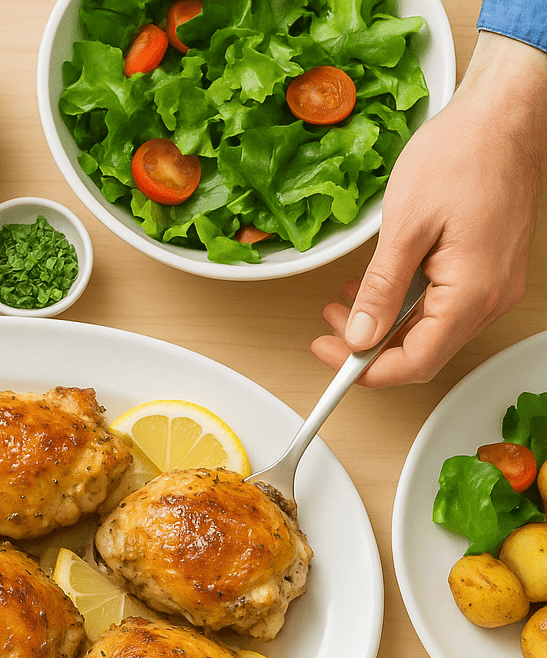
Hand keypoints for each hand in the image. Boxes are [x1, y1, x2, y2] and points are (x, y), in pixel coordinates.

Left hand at [311, 31, 546, 386]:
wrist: (503, 113)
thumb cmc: (462, 154)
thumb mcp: (405, 226)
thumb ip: (381, 290)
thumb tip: (359, 335)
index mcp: (471, 293)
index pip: (414, 362)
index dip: (365, 369)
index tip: (330, 354)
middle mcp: (489, 298)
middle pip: (421, 352)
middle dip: (369, 346)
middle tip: (328, 327)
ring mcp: (492, 285)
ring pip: (429, 330)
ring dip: (383, 324)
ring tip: (344, 303)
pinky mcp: (486, 271)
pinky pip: (442, 305)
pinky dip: (404, 304)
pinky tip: (377, 288)